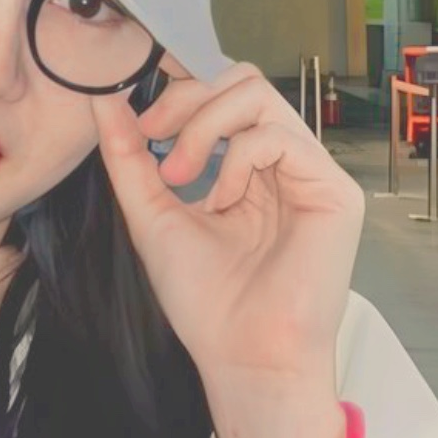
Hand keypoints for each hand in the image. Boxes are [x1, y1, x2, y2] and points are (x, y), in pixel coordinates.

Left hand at [91, 62, 364, 393]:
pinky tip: (222, 199)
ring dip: (203, 125)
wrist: (242, 356)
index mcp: (247, 169)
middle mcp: (283, 165)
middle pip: (243, 81)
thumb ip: (129, 156)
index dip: (179, 90)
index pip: (222, 95)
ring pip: (258, 95)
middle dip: (188, 98)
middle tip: (153, 137)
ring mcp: (310, 174)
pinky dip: (236, 158)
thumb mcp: (151, 214)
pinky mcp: (334, 190)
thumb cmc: (205, 300)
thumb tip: (103, 99)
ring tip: (176, 175)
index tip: (136, 119)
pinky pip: (279, 136)